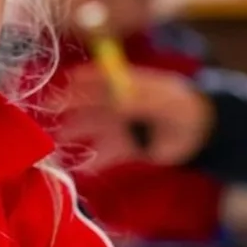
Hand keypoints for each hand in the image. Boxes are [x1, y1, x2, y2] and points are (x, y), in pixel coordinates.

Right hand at [57, 64, 215, 169]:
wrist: (203, 133)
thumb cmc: (185, 106)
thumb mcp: (163, 99)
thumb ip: (139, 100)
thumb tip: (116, 102)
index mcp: (127, 84)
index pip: (96, 79)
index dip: (78, 82)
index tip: (60, 86)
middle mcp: (118, 103)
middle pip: (87, 104)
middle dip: (66, 107)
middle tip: (43, 113)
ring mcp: (121, 125)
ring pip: (91, 128)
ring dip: (73, 134)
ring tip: (52, 143)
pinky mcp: (126, 147)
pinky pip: (104, 153)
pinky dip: (90, 161)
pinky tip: (74, 167)